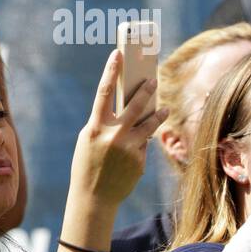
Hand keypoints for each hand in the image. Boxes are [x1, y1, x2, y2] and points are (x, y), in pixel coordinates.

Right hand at [68, 49, 168, 207]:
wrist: (92, 198)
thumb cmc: (87, 166)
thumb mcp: (89, 141)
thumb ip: (105, 124)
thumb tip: (128, 111)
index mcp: (94, 128)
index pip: (105, 92)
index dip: (112, 70)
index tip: (119, 53)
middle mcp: (113, 135)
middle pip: (135, 104)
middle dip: (146, 89)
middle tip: (154, 79)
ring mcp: (128, 148)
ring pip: (149, 124)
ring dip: (158, 115)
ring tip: (163, 109)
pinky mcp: (139, 160)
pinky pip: (143, 145)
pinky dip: (140, 146)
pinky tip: (132, 155)